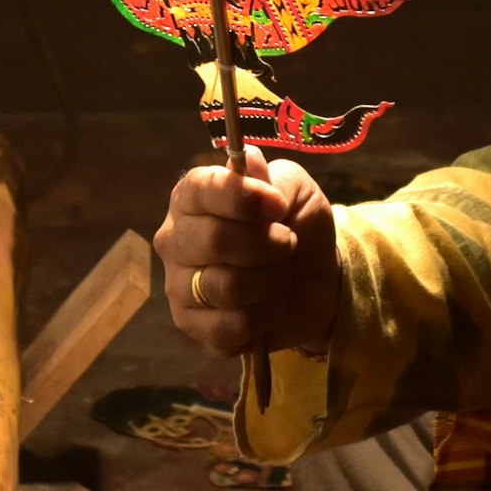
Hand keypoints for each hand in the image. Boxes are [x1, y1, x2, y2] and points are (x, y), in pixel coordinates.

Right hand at [156, 148, 340, 357]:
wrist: (314, 282)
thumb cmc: (296, 227)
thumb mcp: (297, 192)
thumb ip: (275, 178)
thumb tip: (251, 163)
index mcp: (192, 198)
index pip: (202, 189)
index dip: (243, 198)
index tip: (279, 206)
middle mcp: (176, 240)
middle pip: (214, 240)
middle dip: (267, 244)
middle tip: (287, 244)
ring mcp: (179, 286)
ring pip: (226, 287)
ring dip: (271, 281)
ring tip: (281, 276)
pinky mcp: (193, 326)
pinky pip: (229, 327)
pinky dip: (265, 316)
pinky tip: (270, 306)